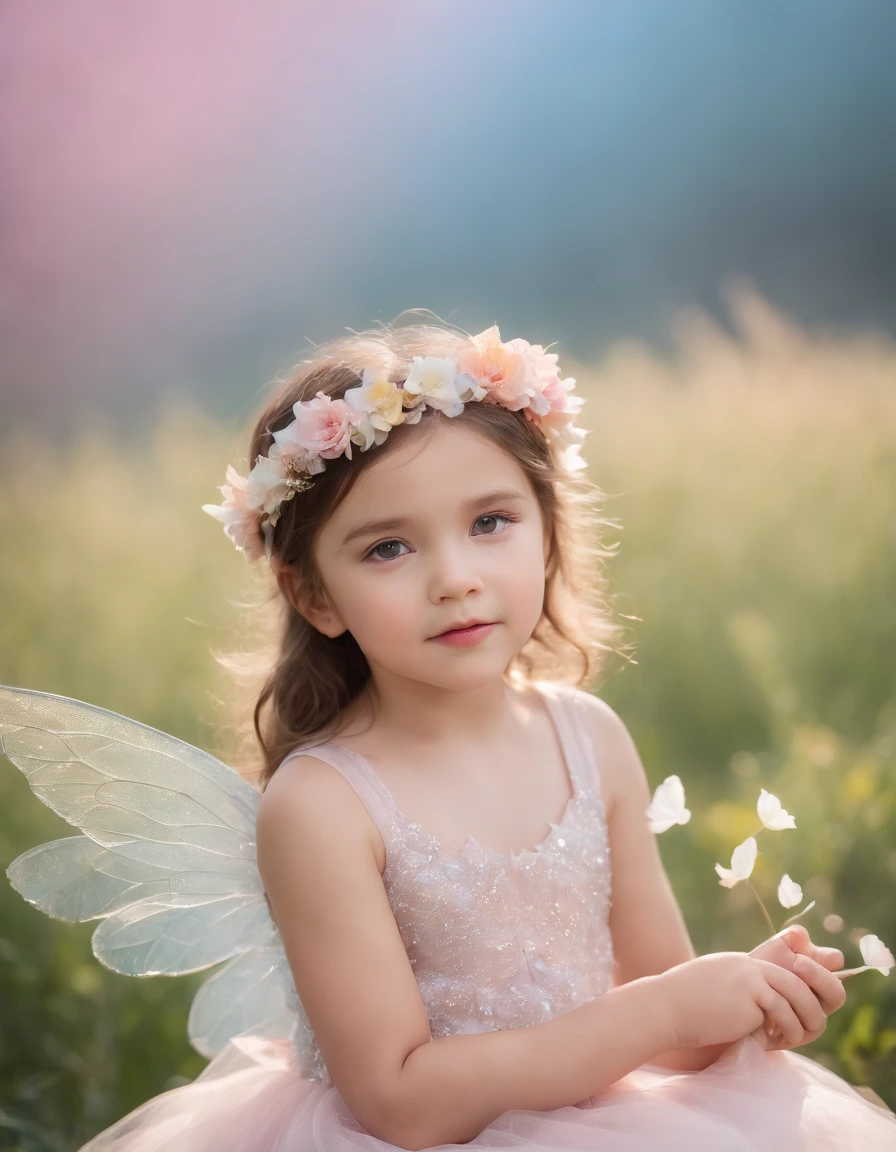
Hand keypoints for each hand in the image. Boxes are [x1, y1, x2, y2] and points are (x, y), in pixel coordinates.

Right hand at [658, 952, 829, 1051]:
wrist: (665, 1007)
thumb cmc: (682, 1004)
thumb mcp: (712, 986)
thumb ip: (735, 989)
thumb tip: (753, 1011)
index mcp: (741, 963)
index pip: (782, 975)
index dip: (794, 997)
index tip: (794, 1018)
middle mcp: (750, 967)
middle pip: (797, 982)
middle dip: (809, 1007)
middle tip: (808, 1029)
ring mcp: (752, 981)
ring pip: (795, 999)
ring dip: (799, 1024)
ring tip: (789, 1040)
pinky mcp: (752, 1000)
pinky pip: (782, 1015)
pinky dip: (785, 1032)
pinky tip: (774, 1043)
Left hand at [748, 925, 845, 1050]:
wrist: (735, 993)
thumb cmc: (758, 969)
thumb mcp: (771, 951)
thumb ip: (787, 941)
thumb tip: (801, 935)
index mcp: (818, 973)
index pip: (836, 964)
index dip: (828, 959)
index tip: (806, 952)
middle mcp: (819, 998)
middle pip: (836, 994)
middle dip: (819, 977)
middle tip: (797, 963)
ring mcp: (808, 1019)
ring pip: (820, 1018)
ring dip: (802, 999)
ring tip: (778, 983)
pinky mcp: (793, 1036)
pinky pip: (799, 1031)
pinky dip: (785, 1019)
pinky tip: (769, 1006)